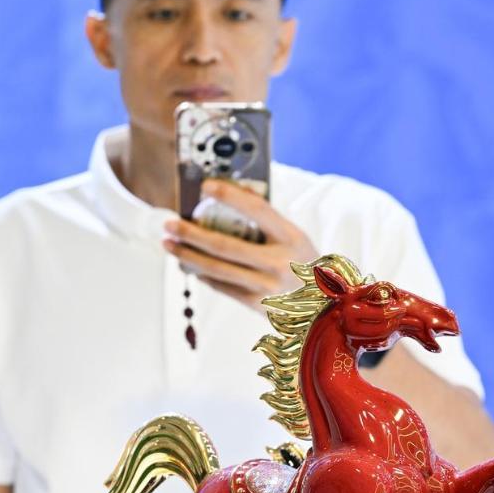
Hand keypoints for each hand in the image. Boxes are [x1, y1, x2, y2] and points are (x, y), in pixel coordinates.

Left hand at [162, 178, 317, 311]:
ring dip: (188, 256)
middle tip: (170, 224)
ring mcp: (267, 287)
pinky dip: (203, 274)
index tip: (205, 186)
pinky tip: (189, 264)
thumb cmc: (305, 264)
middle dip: (192, 234)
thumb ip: (267, 222)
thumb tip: (230, 197)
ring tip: (169, 244)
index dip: (230, 196)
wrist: (324, 306)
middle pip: (226, 246)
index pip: (257, 210)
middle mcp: (279, 263)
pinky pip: (223, 287)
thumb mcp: (295, 238)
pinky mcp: (257, 304)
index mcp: (291, 238)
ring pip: (218, 270)